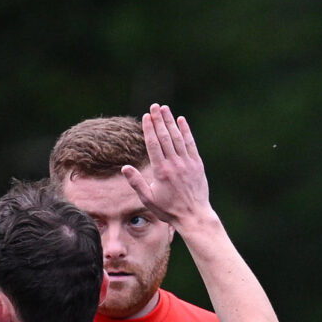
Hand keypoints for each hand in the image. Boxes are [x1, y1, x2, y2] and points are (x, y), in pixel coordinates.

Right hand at [120, 104, 214, 230]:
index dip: (149, 129)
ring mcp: (187, 163)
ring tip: (165, 109)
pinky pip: (190, 144)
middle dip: (159, 120)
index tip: (146, 116)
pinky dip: (186, 131)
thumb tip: (125, 167)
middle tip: (155, 106)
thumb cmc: (169, 210)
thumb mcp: (148, 199)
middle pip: (165, 137)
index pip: (154, 144)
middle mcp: (174, 164)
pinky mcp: (197, 164)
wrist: (194, 216)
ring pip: (178, 138)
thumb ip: (136, 182)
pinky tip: (181, 121)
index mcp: (161, 171)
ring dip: (171, 122)